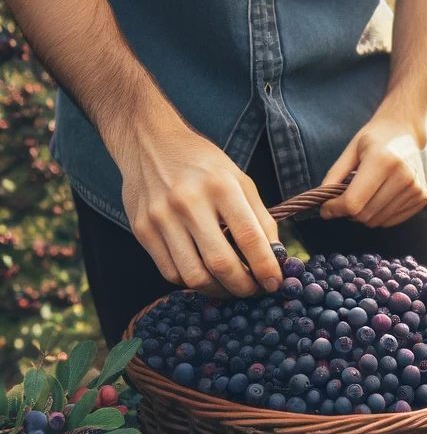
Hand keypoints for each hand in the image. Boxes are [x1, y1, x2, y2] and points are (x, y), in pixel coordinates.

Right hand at [116, 105, 280, 297]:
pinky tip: (206, 277)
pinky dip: (193, 282)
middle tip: (254, 291)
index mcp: (220, 186)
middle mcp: (188, 202)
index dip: (265, 267)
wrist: (149, 143)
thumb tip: (277, 257)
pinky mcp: (142, 230)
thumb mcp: (240, 180)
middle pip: (220, 263)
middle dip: (244, 287)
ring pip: (194, 276)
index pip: (249, 237)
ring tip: (232, 288)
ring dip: (219, 291)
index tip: (275, 283)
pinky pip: (171, 272)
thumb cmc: (202, 164)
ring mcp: (160, 218)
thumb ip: (260, 218)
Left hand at [319, 106, 426, 225]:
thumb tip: (323, 206)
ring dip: (363, 215)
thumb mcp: (350, 151)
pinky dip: (378, 216)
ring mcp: (415, 189)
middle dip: (348, 213)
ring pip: (377, 221)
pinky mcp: (421, 198)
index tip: (325, 208)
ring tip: (362, 197)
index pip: (353, 202)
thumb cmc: (373, 139)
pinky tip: (377, 199)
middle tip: (343, 200)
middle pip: (364, 215)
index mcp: (382, 161)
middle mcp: (403, 176)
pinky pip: (391, 222)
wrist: (404, 131)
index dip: (334, 209)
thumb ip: (334, 177)